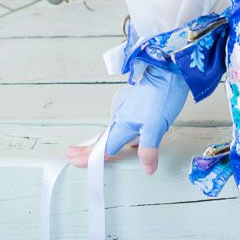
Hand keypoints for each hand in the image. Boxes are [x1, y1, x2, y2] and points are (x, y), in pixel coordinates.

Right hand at [65, 61, 189, 174]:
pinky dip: (115, 131)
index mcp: (123, 125)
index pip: (105, 146)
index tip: (76, 161)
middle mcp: (122, 117)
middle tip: (72, 154)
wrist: (167, 70)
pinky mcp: (134, 103)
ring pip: (112, 129)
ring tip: (91, 148)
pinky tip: (124, 135)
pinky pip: (121, 121)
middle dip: (87, 148)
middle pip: (102, 137)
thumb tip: (146, 169)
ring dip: (101, 140)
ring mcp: (127, 108)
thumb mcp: (157, 127)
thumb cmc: (162, 96)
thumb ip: (149, 149)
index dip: (92, 157)